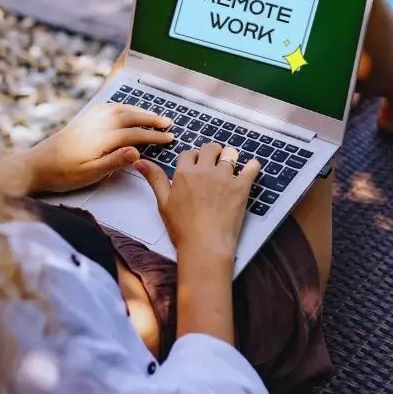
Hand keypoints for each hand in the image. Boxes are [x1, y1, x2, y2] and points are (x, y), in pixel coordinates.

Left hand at [25, 103, 173, 193]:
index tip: (169, 138)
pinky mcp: (82, 120)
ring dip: (138, 111)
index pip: (135, 134)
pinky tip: (125, 110)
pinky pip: (107, 107)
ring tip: (152, 115)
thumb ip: (115, 161)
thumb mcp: (90, 174)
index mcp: (101, 138)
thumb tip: (137, 151)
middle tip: (168, 122)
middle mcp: (96, 124)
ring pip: (119, 109)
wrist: (35, 165)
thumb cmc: (62, 174)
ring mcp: (88, 119)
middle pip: (130, 116)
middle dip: (151, 119)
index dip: (154, 136)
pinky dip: (121, 106)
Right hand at [136, 143, 260, 269]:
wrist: (205, 245)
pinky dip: (253, 166)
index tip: (196, 165)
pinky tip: (251, 168)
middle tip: (213, 162)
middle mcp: (205, 171)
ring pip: (230, 154)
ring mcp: (225, 177)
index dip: (193, 158)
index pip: (189, 154)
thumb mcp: (163, 202)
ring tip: (230, 165)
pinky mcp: (241, 187)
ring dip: (230, 157)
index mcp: (184, 173)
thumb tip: (140, 161)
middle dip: (211, 152)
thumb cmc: (182, 228)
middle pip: (210, 148)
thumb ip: (154, 178)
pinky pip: (252, 168)